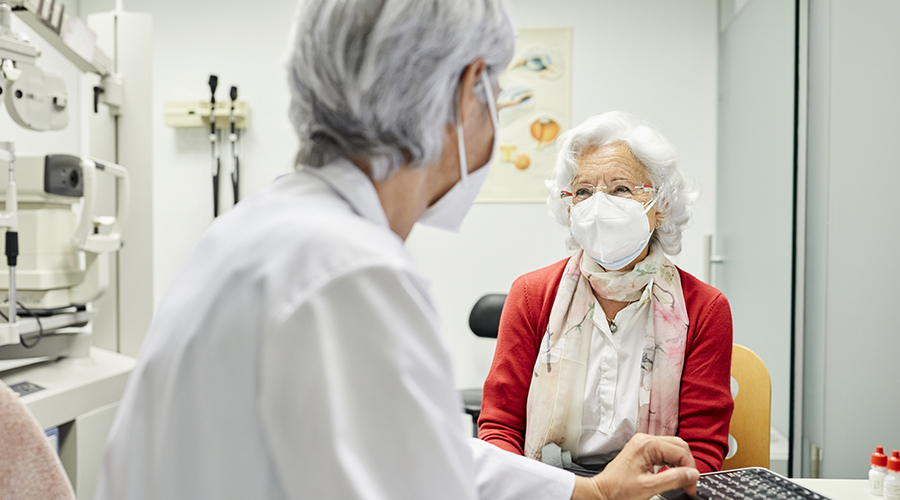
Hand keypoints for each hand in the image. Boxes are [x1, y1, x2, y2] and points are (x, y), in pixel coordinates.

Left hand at [571, 434, 699, 499]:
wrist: (603, 492)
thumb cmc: (619, 489)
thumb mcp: (650, 487)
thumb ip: (674, 479)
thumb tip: (692, 474)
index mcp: (646, 444)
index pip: (680, 451)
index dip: (690, 469)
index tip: (691, 486)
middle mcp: (645, 440)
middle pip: (678, 446)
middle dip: (687, 465)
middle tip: (689, 484)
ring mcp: (643, 443)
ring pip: (672, 448)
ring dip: (680, 464)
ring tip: (681, 481)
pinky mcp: (642, 450)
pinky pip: (664, 452)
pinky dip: (671, 462)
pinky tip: (671, 474)